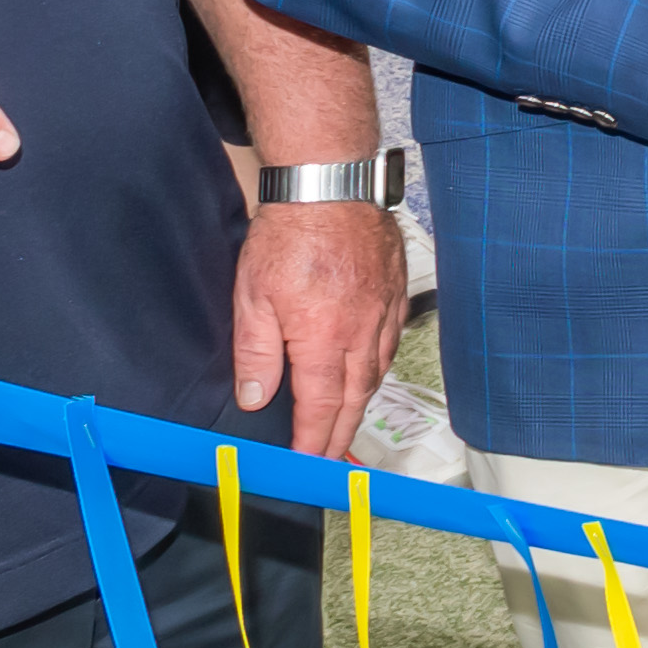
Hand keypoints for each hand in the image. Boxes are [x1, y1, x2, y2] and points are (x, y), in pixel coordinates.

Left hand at [230, 195, 408, 463]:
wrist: (329, 184)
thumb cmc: (289, 234)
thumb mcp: (252, 296)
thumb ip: (255, 353)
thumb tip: (256, 398)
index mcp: (323, 338)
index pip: (320, 407)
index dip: (314, 441)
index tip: (308, 463)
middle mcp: (361, 332)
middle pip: (354, 399)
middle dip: (341, 435)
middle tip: (331, 459)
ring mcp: (383, 312)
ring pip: (376, 373)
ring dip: (359, 404)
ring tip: (345, 422)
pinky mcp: (395, 292)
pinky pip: (390, 342)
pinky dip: (377, 367)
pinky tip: (367, 371)